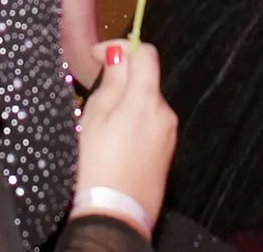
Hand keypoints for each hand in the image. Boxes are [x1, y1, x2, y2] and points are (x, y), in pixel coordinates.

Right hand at [77, 41, 175, 229]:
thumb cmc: (97, 167)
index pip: (146, 53)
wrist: (116, 216)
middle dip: (122, 79)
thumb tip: (119, 55)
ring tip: (100, 125)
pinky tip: (114, 143)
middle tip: (93, 94)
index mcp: (147, 99)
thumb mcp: (94, 117)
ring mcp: (168, 134)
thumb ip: (111, 81)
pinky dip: (134, 123)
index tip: (98, 56)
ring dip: (127, 103)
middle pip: (146, 79)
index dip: (121, 47)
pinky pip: (151, 125)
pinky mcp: (166, 153)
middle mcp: (165, 113)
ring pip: (147, 103)